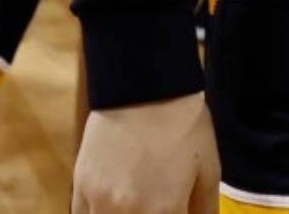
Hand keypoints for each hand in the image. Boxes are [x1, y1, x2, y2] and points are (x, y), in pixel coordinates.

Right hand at [73, 95, 219, 213]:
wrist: (146, 87)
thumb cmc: (184, 125)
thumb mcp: (208, 168)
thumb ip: (204, 209)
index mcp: (164, 210)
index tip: (175, 211)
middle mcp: (128, 213)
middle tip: (155, 207)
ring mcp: (99, 203)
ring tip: (137, 204)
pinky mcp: (80, 189)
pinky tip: (115, 206)